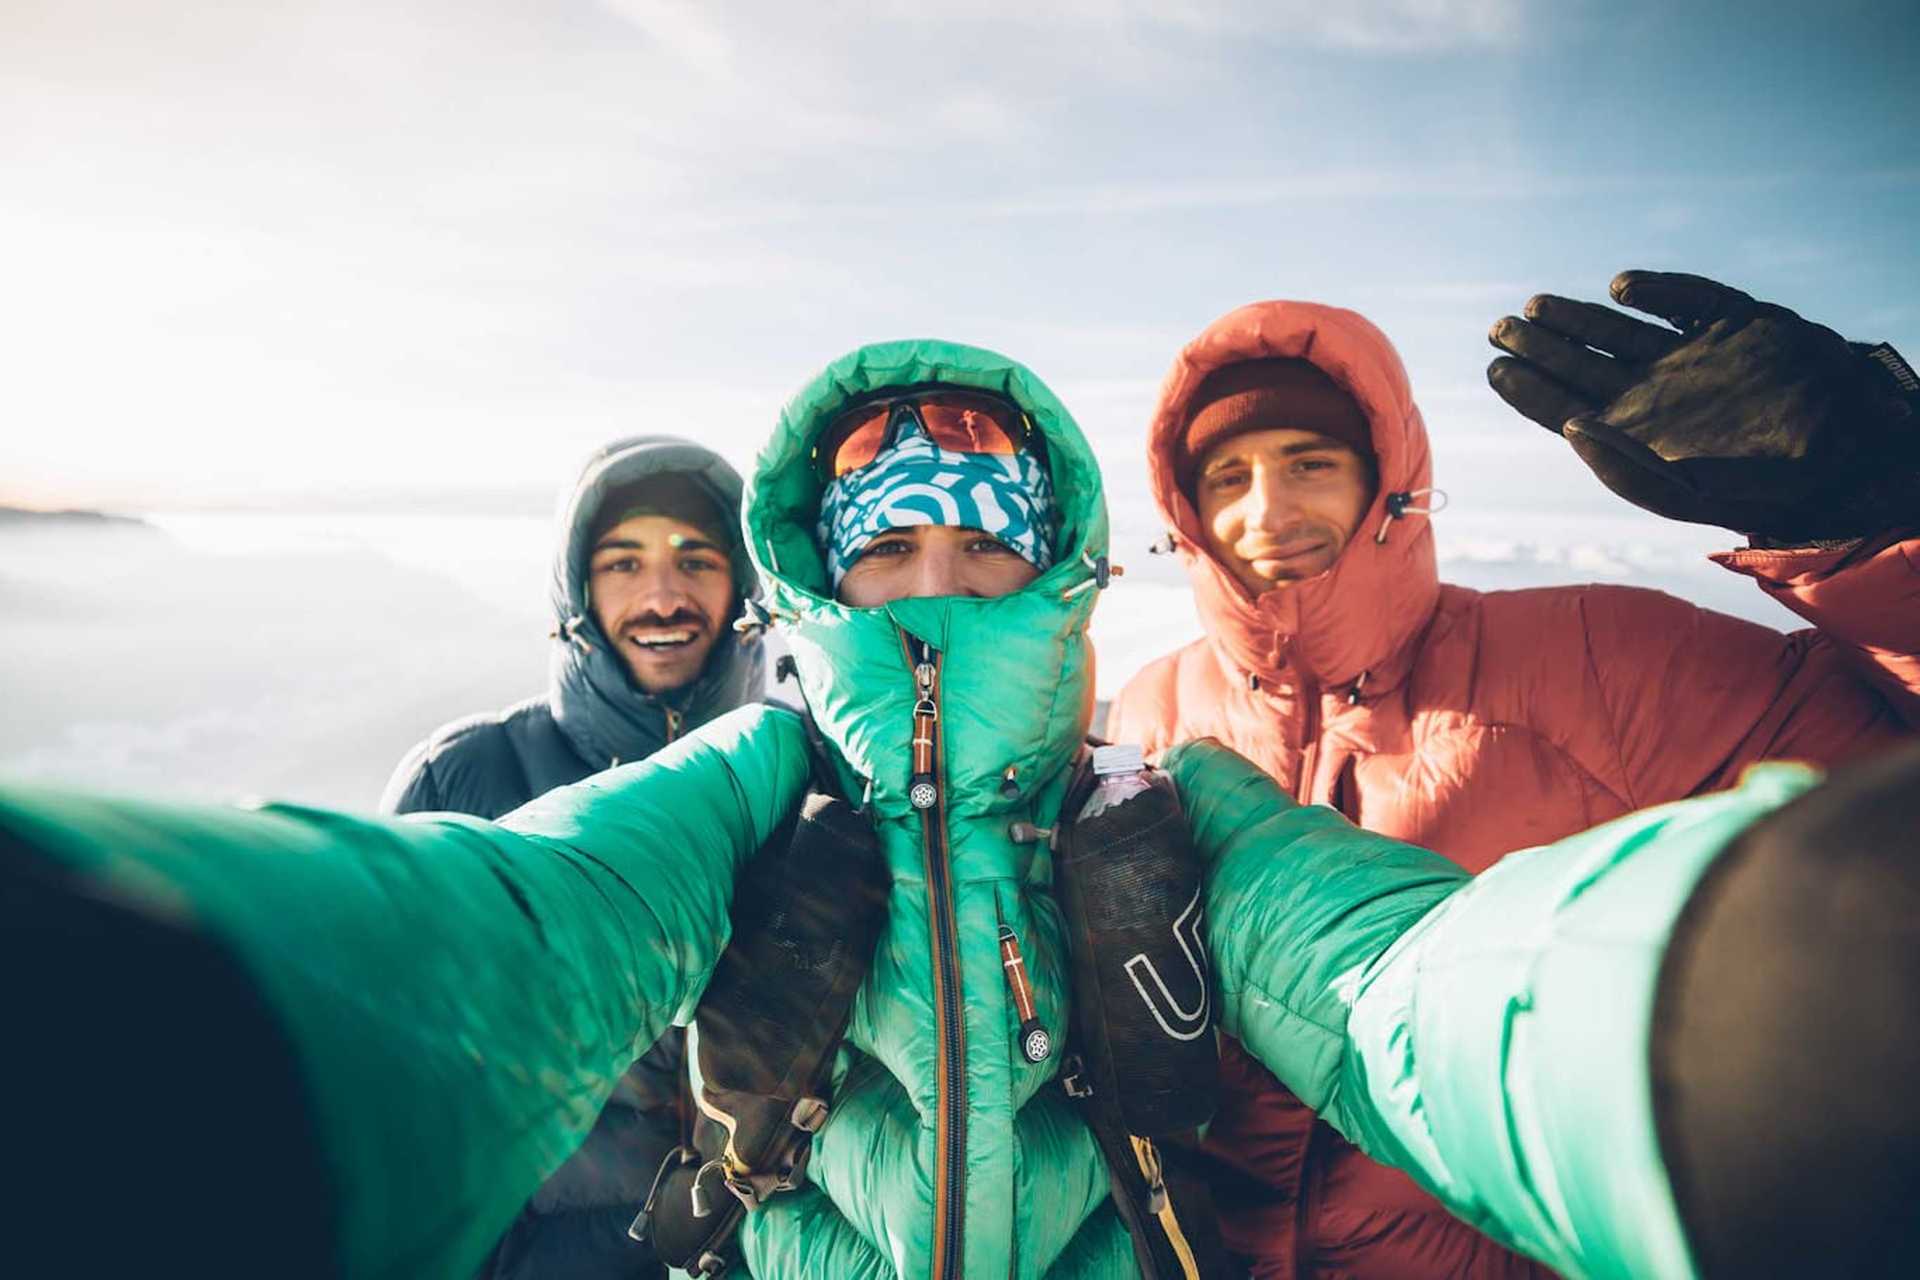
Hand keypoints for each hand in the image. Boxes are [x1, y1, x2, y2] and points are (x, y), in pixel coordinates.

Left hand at [1487, 270, 1919, 541]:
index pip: (1563, 406)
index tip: (1496, 367)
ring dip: (1575, 317)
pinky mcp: (1730, 323)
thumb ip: (1624, 468)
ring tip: (1532, 307)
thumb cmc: (1759, 486)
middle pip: (1578, 363)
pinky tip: (1622, 287)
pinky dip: (1655, 289)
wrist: (1843, 455)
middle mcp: (1653, 389)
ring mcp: (1687, 354)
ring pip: (1616, 329)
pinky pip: (1685, 299)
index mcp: (1633, 430)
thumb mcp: (1683, 493)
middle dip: (1537, 345)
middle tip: (1499, 328)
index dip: (1526, 387)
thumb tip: (1572, 428)